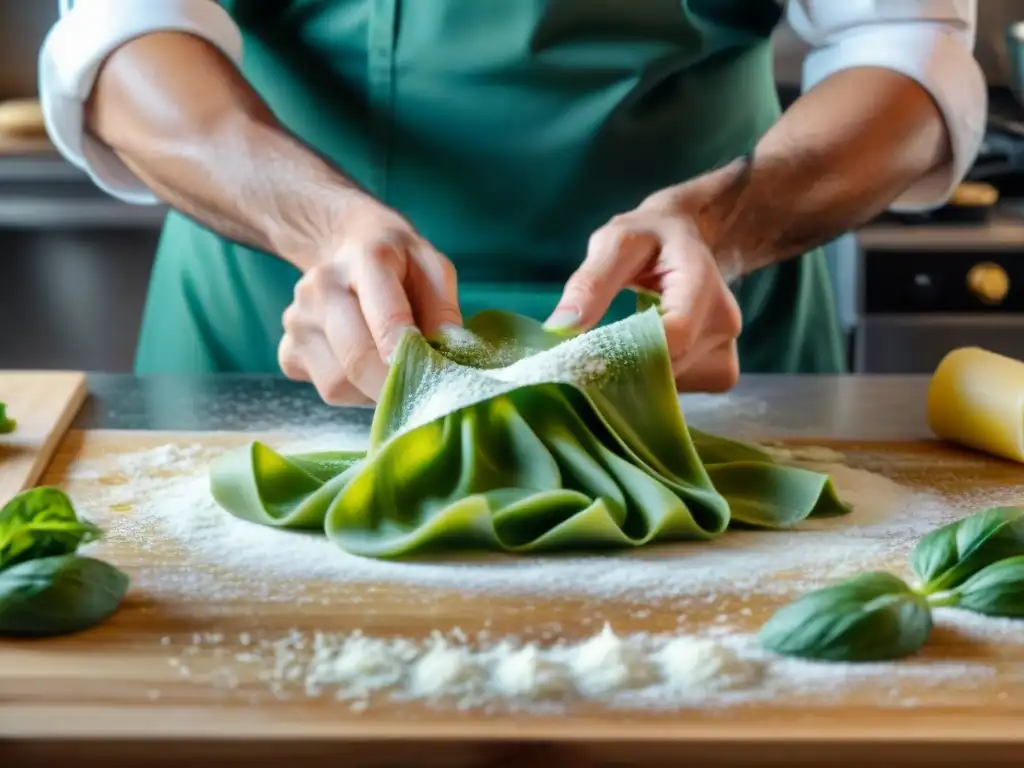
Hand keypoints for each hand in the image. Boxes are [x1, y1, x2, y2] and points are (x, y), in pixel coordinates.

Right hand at [278, 194, 461, 404]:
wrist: (343, 246)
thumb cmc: (398, 264)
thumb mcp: (433, 270)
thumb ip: (444, 311)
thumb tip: (448, 359)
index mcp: (366, 259)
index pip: (385, 316)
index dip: (408, 356)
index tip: (430, 379)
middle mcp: (322, 287)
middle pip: (356, 359)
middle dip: (394, 387)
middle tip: (423, 395)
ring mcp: (297, 321)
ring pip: (338, 384)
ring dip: (373, 392)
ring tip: (392, 371)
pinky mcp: (287, 351)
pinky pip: (324, 390)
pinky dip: (353, 393)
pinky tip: (365, 370)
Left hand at [546, 185, 742, 392]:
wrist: (688, 237)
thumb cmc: (649, 236)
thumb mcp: (615, 243)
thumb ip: (590, 282)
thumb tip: (560, 328)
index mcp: (701, 282)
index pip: (672, 336)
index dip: (626, 352)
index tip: (585, 354)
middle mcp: (723, 322)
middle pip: (669, 367)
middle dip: (625, 368)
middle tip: (590, 355)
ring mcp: (728, 349)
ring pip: (675, 386)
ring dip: (640, 378)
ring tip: (621, 346)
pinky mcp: (723, 370)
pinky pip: (685, 392)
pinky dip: (658, 383)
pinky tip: (645, 356)